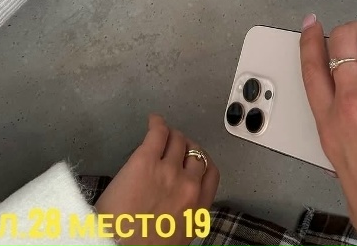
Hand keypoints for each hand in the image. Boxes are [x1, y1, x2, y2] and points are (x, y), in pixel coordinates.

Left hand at [95, 115, 218, 245]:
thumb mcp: (176, 238)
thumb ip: (184, 216)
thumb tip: (179, 205)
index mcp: (197, 210)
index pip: (211, 174)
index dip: (202, 161)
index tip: (193, 159)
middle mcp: (188, 186)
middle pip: (196, 153)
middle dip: (187, 147)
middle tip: (176, 146)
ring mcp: (168, 170)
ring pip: (178, 140)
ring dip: (172, 135)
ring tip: (164, 133)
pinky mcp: (146, 160)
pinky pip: (158, 133)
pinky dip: (157, 123)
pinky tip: (153, 121)